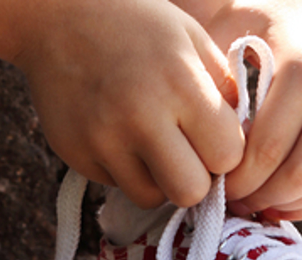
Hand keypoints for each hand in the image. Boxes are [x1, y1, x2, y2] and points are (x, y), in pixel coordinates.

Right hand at [13, 0, 244, 208]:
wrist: (57, 16)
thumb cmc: (136, 25)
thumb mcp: (191, 39)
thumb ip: (223, 89)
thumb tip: (243, 143)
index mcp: (181, 85)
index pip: (227, 156)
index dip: (225, 151)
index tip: (213, 137)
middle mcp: (141, 117)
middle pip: (191, 192)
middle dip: (196, 178)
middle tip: (187, 154)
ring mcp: (104, 140)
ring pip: (152, 198)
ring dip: (160, 180)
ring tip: (153, 147)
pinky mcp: (76, 155)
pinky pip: (117, 186)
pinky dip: (126, 171)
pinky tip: (120, 137)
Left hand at [192, 0, 301, 220]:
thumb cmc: (286, 14)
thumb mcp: (245, 21)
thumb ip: (210, 61)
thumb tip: (167, 105)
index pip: (264, 151)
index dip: (235, 179)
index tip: (212, 182)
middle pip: (295, 177)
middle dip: (257, 198)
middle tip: (230, 202)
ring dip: (281, 205)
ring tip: (252, 203)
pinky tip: (280, 201)